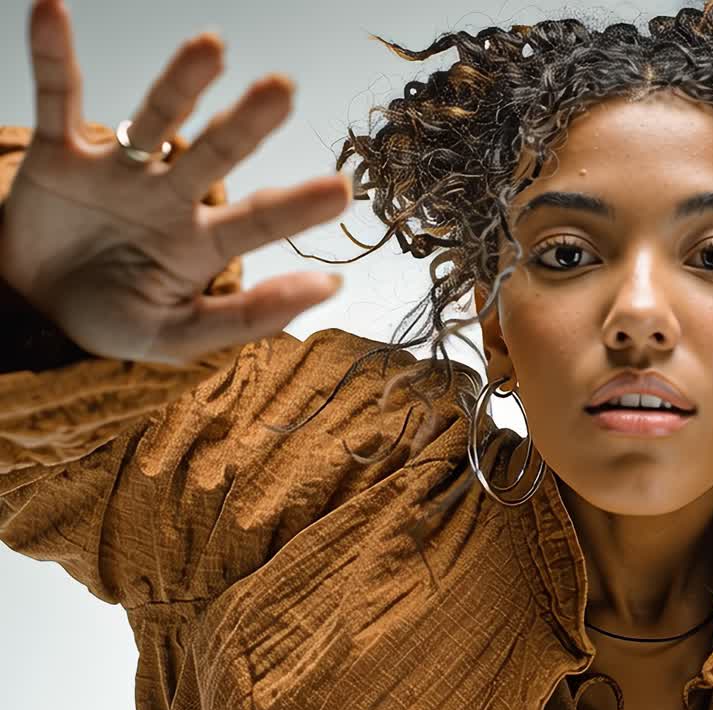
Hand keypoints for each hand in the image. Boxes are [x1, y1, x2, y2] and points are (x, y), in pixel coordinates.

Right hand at [0, 0, 350, 364]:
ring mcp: (119, 169)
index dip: (296, 206)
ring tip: (211, 47)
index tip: (341, 190)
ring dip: (181, 83)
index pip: (258, 219)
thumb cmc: (113, 317)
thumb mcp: (177, 335)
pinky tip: (52, 12)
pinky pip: (57, 97)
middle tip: (283, 89)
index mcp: (203, 241)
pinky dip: (53, 56)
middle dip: (247, 123)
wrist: (32, 309)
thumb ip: (248, 317)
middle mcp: (170, 195)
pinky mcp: (60, 153)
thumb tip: (331, 286)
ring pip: (156, 117)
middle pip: (216, 152)